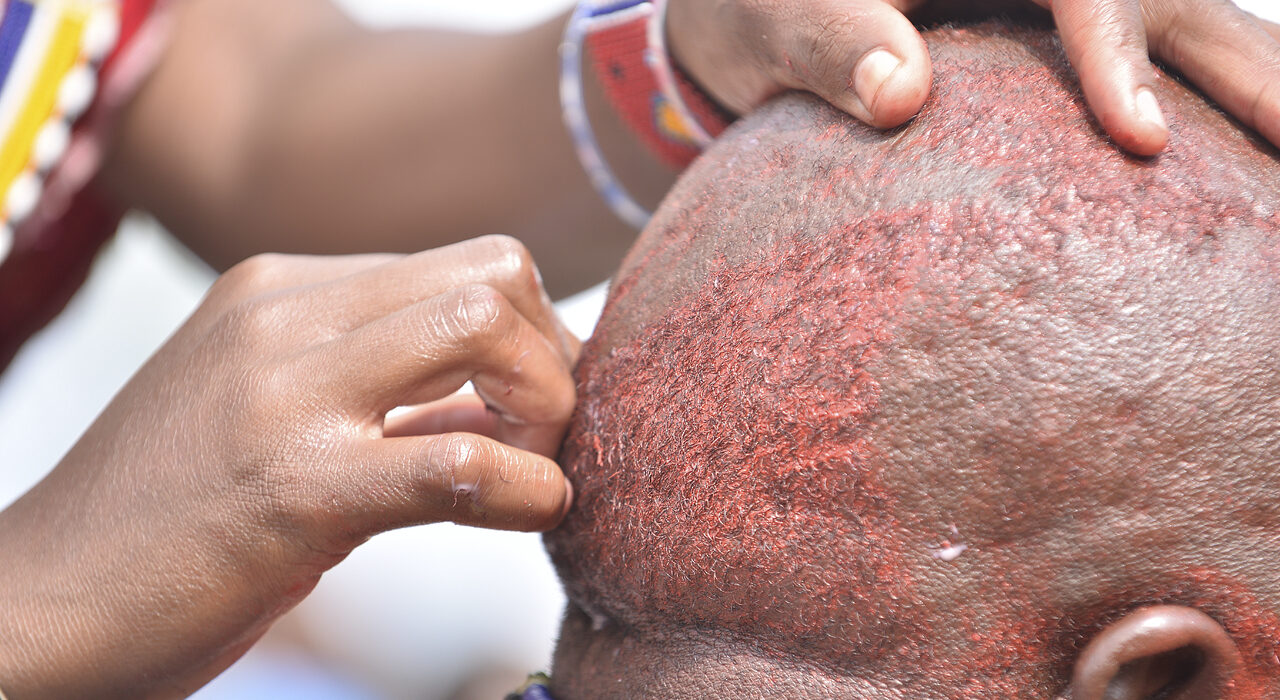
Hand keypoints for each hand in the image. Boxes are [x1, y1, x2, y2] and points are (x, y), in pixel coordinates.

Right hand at [0, 236, 576, 697]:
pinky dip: (529, 488)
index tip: (535, 405)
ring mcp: (284, 393)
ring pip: (484, 327)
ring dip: (548, 405)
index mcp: (283, 290)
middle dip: (553, 355)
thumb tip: (519, 390)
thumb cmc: (177, 515)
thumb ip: (385, 379)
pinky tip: (532, 512)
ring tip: (532, 469)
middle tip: (546, 433)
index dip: (531, 334)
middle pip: (494, 273)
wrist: (46, 599)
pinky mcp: (295, 489)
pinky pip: (459, 460)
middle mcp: (283, 315)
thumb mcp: (276, 407)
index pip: (466, 263)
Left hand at [667, 0, 1279, 155]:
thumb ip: (832, 41)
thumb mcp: (778, 16)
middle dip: (1244, 74)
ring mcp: (1059, 3)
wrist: (757, 11)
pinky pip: (1154, 67)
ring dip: (1252, 93)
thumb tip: (900, 91)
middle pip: (1174, 0)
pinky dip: (1203, 112)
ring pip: (1188, 30)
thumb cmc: (760, 7)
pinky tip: (1246, 182)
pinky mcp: (1057, 44)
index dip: (1119, 53)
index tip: (1139, 140)